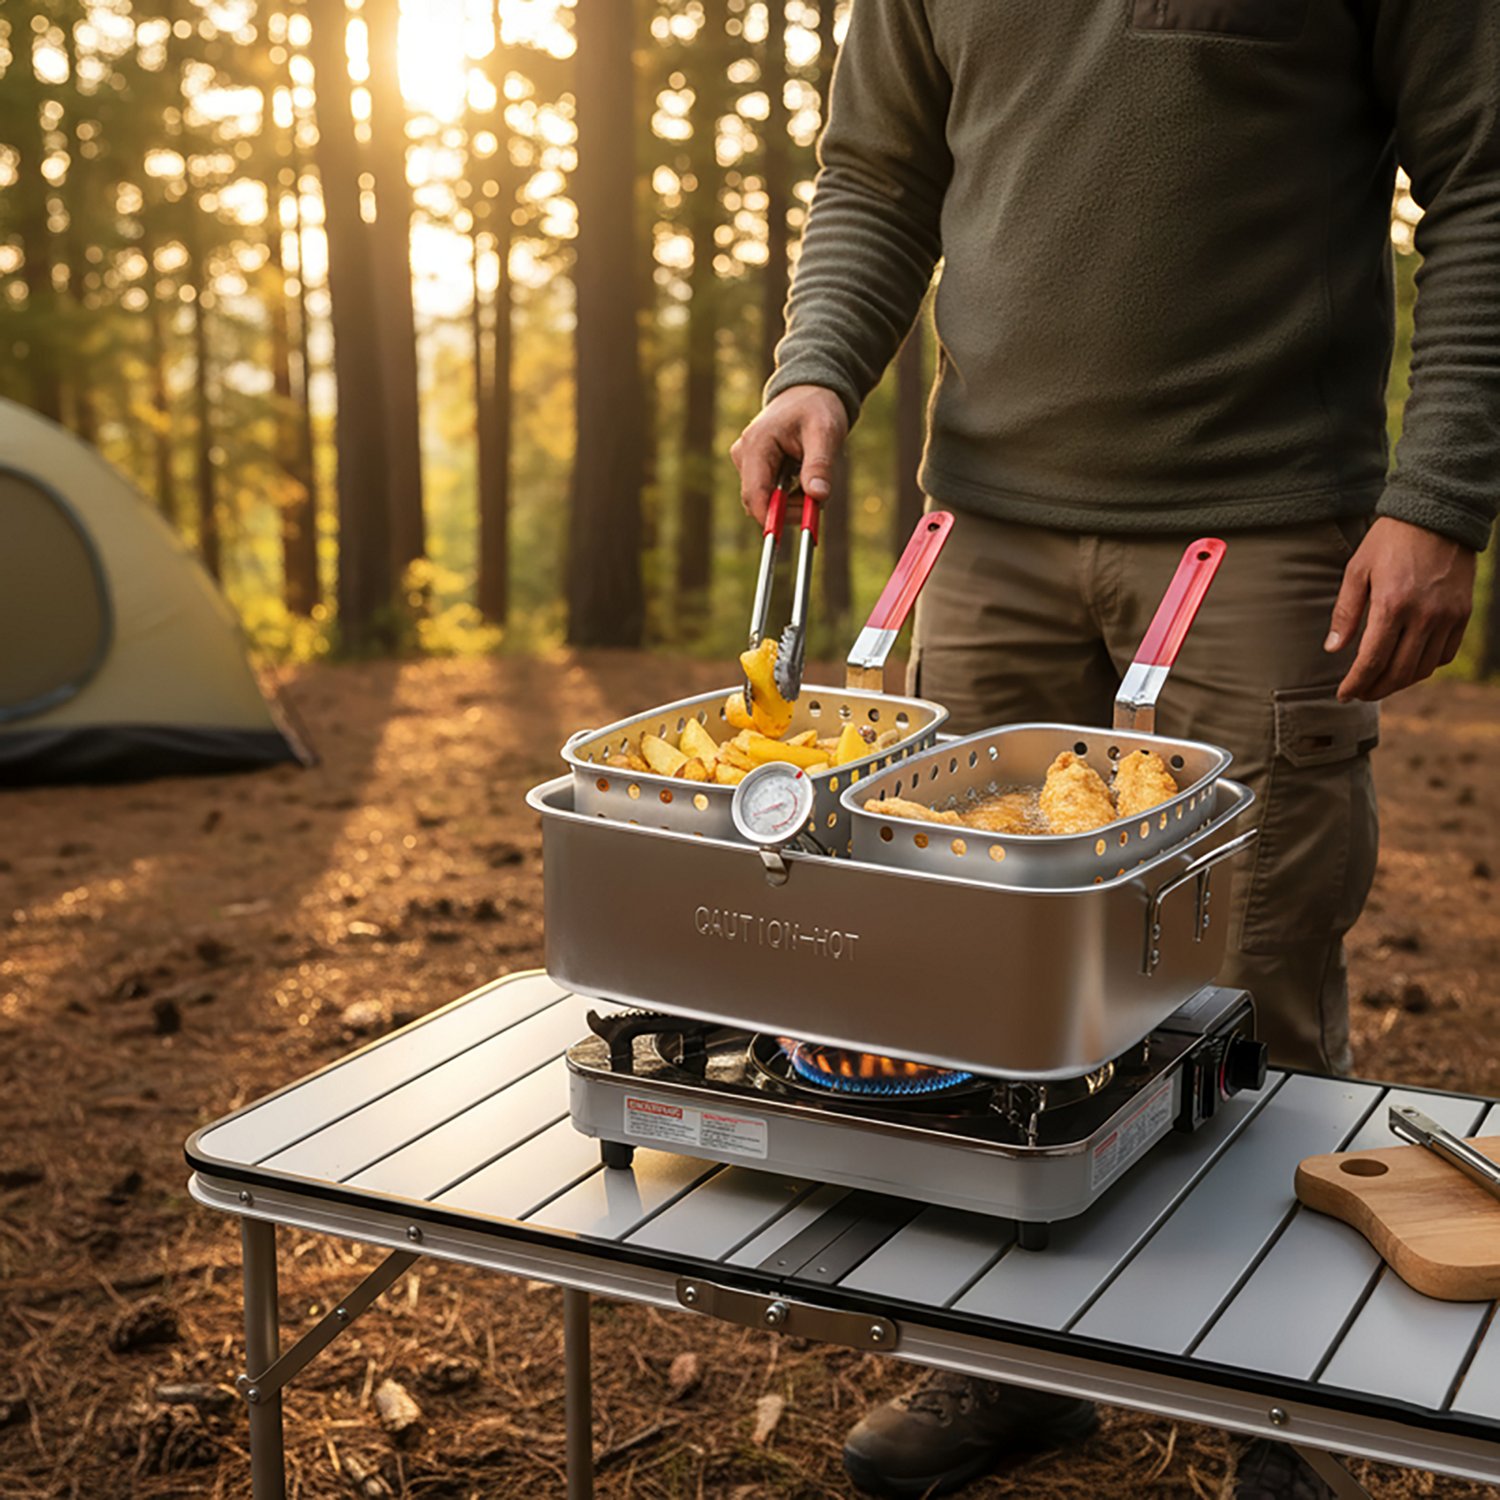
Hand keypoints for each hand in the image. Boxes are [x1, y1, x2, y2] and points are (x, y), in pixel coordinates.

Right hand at [731, 385, 848, 524]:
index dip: (774, 520)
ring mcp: (747, 462)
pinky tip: (805, 475)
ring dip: (793, 501)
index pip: (755, 496)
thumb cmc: (817, 407)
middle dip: (790, 509)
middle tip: (818, 500)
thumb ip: (820, 465)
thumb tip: (818, 497)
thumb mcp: (825, 432)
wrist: (810, 390)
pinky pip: (771, 494)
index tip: (801, 528)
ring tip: (814, 476)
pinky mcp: (754, 467)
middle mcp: (744, 455)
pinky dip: (791, 494)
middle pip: (760, 502)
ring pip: (767, 501)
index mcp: (756, 445)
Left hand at [1326, 517, 1475, 701]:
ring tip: (1380, 682)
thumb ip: (1346, 613)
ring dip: (1399, 682)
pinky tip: (1407, 664)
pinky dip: (1425, 666)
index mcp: (1392, 605)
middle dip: (1375, 689)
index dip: (1356, 683)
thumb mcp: (1357, 570)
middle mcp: (1424, 616)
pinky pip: (1445, 654)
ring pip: (1423, 668)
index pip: (1372, 660)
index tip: (1343, 694)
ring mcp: (1448, 617)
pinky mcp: (1463, 614)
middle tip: (1359, 694)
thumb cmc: (1389, 541)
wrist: (1438, 515)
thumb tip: (1333, 649)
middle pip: (1399, 672)